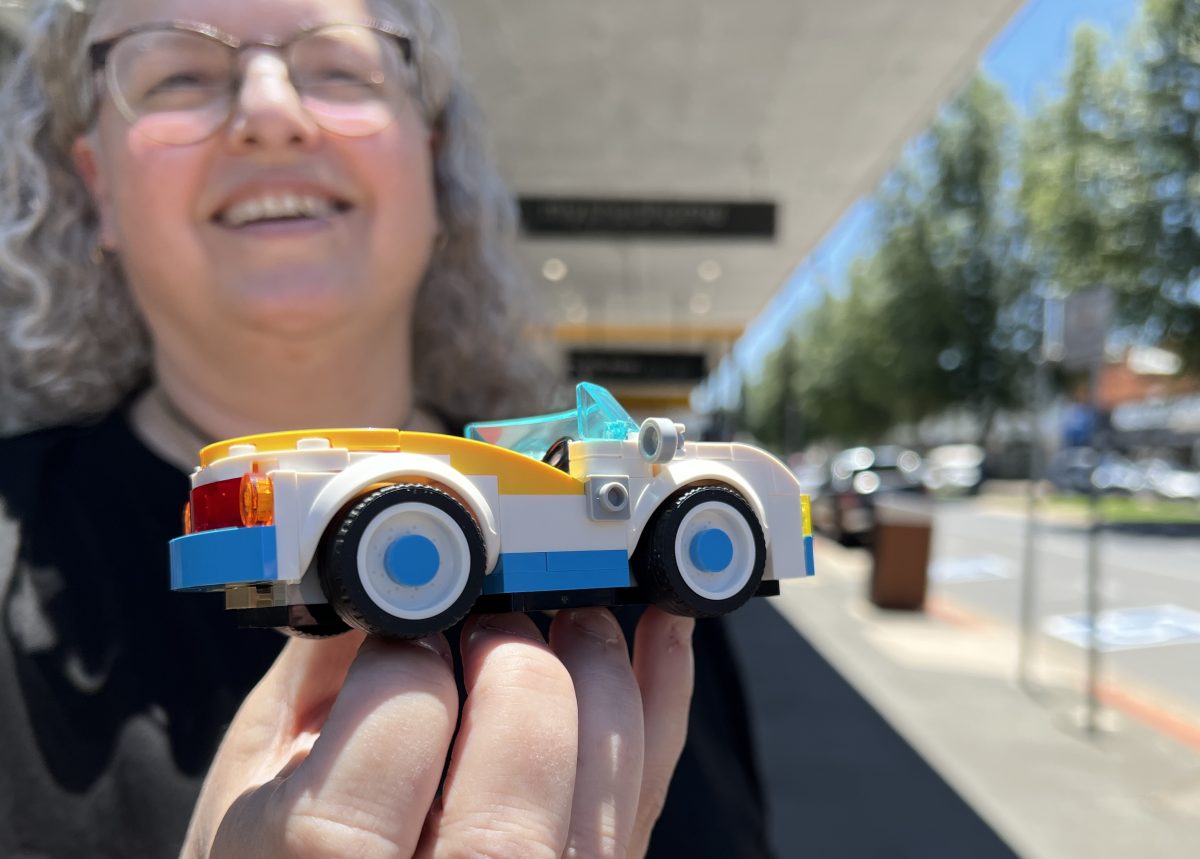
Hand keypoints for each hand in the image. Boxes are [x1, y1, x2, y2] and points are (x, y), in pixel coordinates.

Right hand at [181, 607, 695, 857]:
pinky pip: (650, 785)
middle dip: (515, 648)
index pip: (409, 702)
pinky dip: (663, 693)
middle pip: (528, 728)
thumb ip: (312, 679)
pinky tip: (659, 631)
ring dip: (597, 657)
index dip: (413, 640)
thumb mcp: (244, 792)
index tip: (406, 621)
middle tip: (489, 623)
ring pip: (608, 753)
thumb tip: (386, 572)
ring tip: (566, 619)